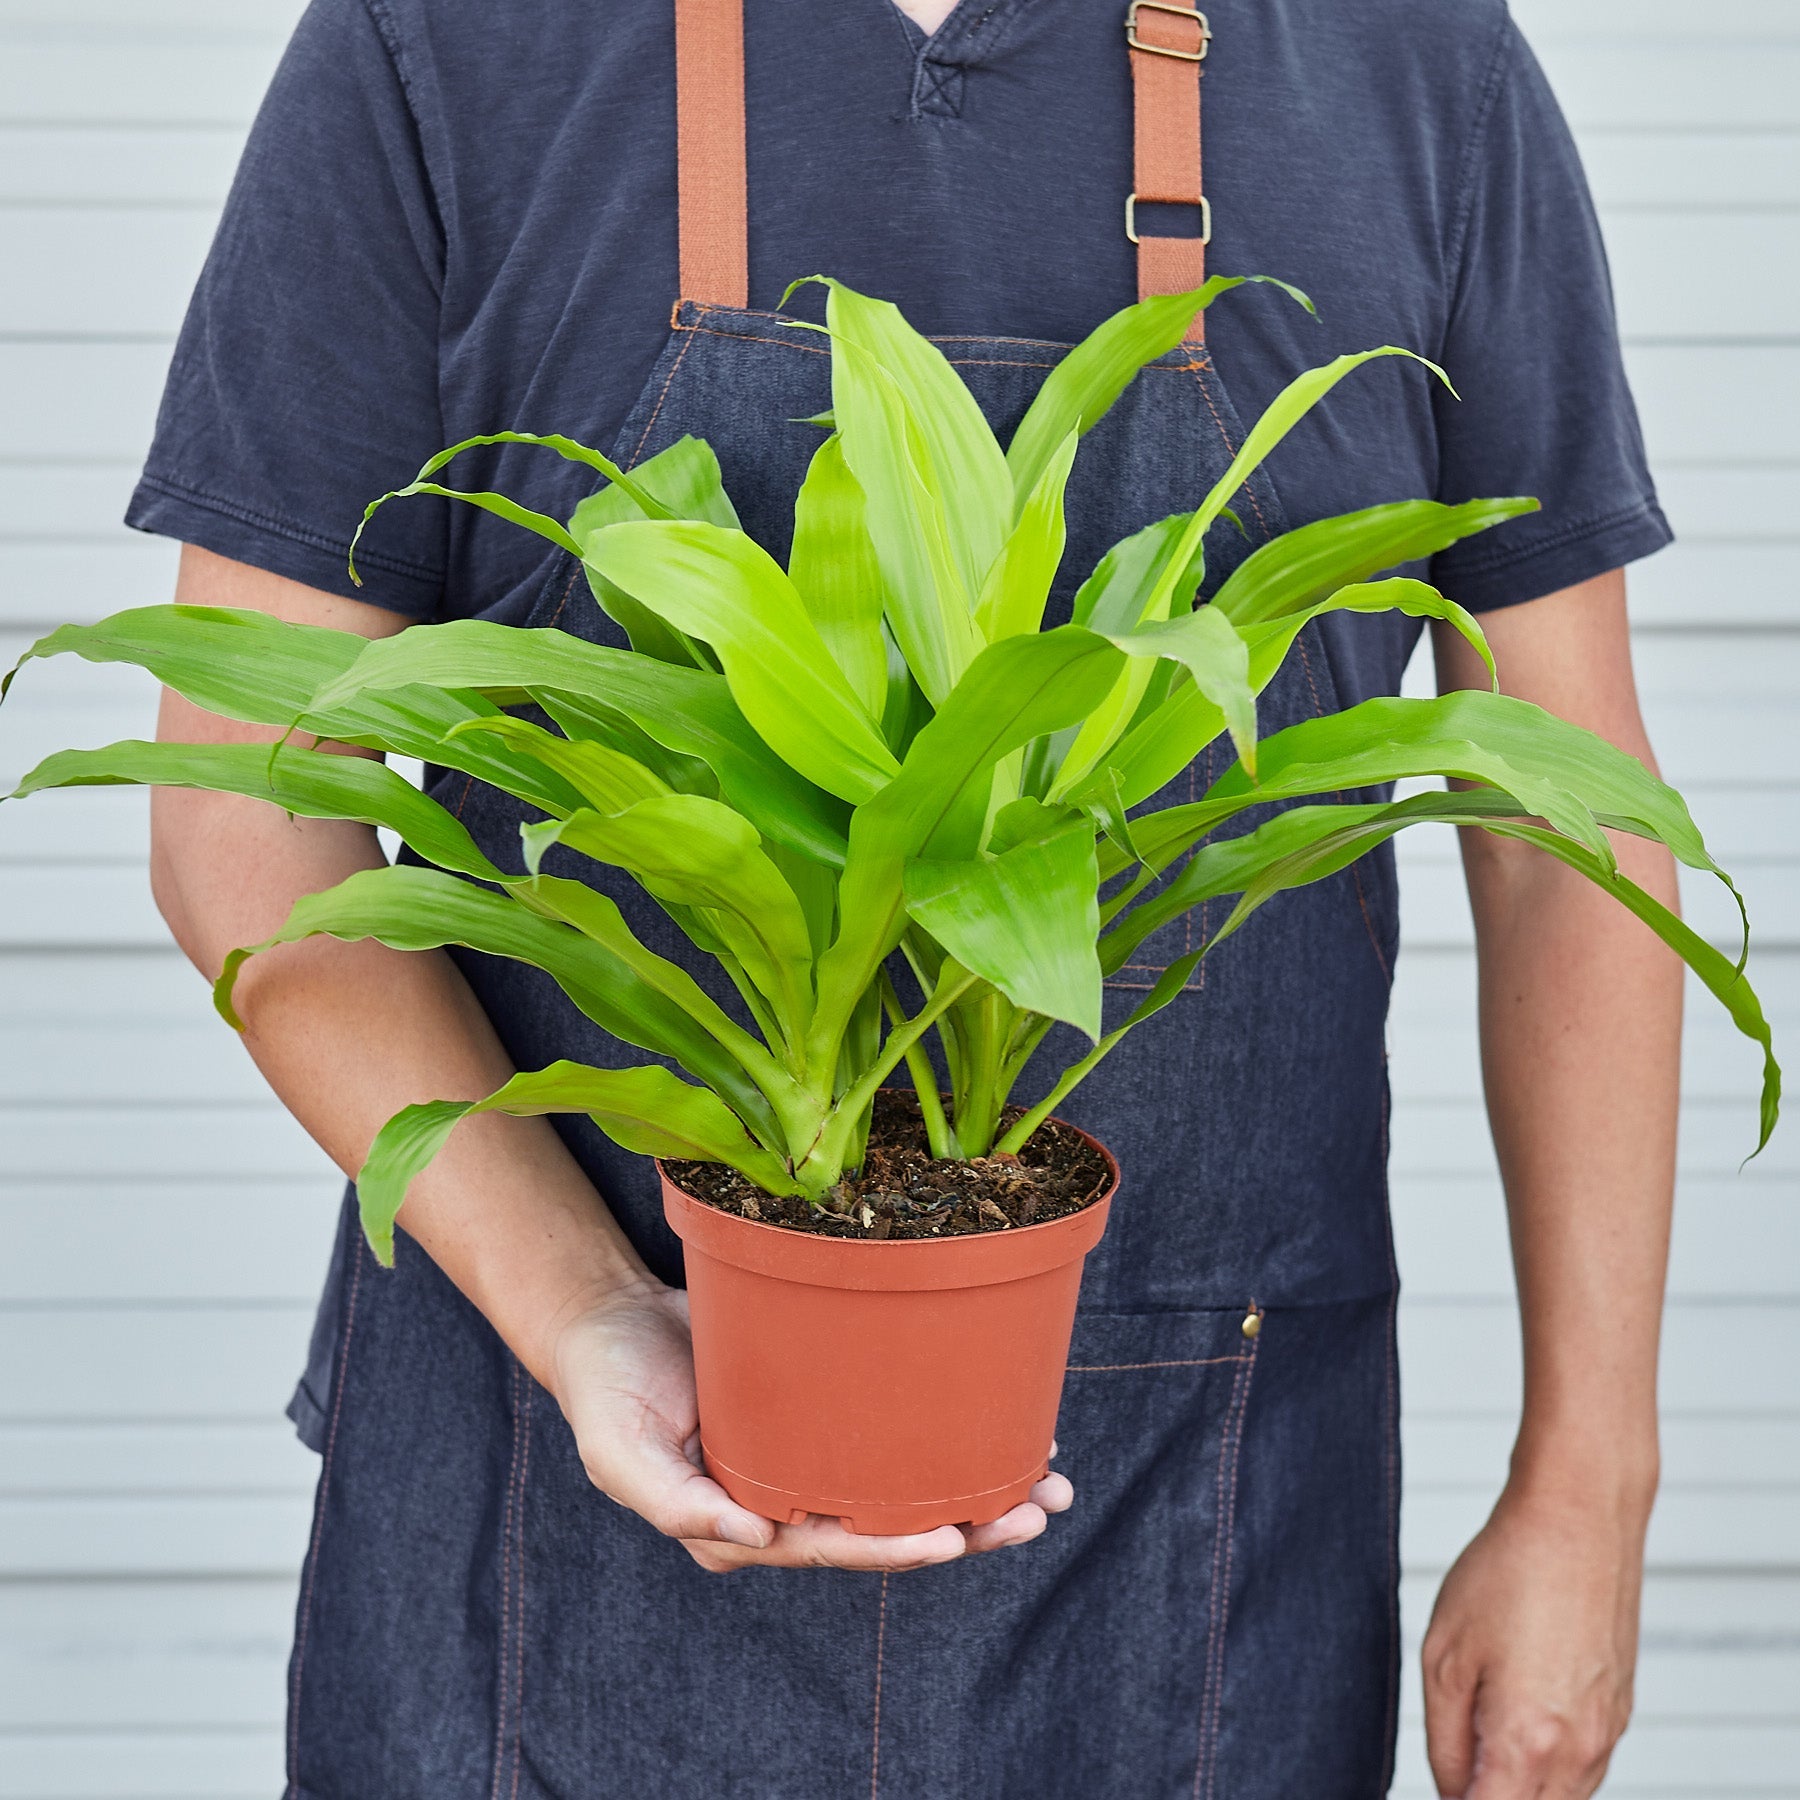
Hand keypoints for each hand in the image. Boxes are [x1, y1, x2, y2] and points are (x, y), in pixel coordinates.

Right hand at [549, 1279, 1073, 1572]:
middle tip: (1036, 1510)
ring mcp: (807, 1456)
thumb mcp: (618, 1449)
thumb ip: (674, 1502)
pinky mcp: (823, 1409)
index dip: (893, 1546)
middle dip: (966, 1525)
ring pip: (904, 1484)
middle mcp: (783, 1502)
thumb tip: (756, 1541)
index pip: (831, 1545)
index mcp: (738, 1525)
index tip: (954, 1538)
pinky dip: (948, 1431)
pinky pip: (892, 1429)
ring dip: (977, 1488)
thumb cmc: (606, 1387)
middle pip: (886, 1525)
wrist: (608, 1320)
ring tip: (1050, 1481)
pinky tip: (1006, 1425)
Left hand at [1422, 1476, 1649, 1797]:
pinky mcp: (1620, 1713)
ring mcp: (1607, 1734)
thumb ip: (1444, 1741)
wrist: (1578, 1519)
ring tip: (1483, 1728)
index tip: (1443, 1781)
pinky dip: (1550, 1763)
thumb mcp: (1444, 1656)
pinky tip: (1521, 1714)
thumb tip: (1449, 1791)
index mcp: (1527, 1742)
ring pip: (1560, 1798)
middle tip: (1457, 1755)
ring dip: (1520, 1784)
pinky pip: (1583, 1769)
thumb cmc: (1509, 1572)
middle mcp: (1578, 1751)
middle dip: (1487, 1793)